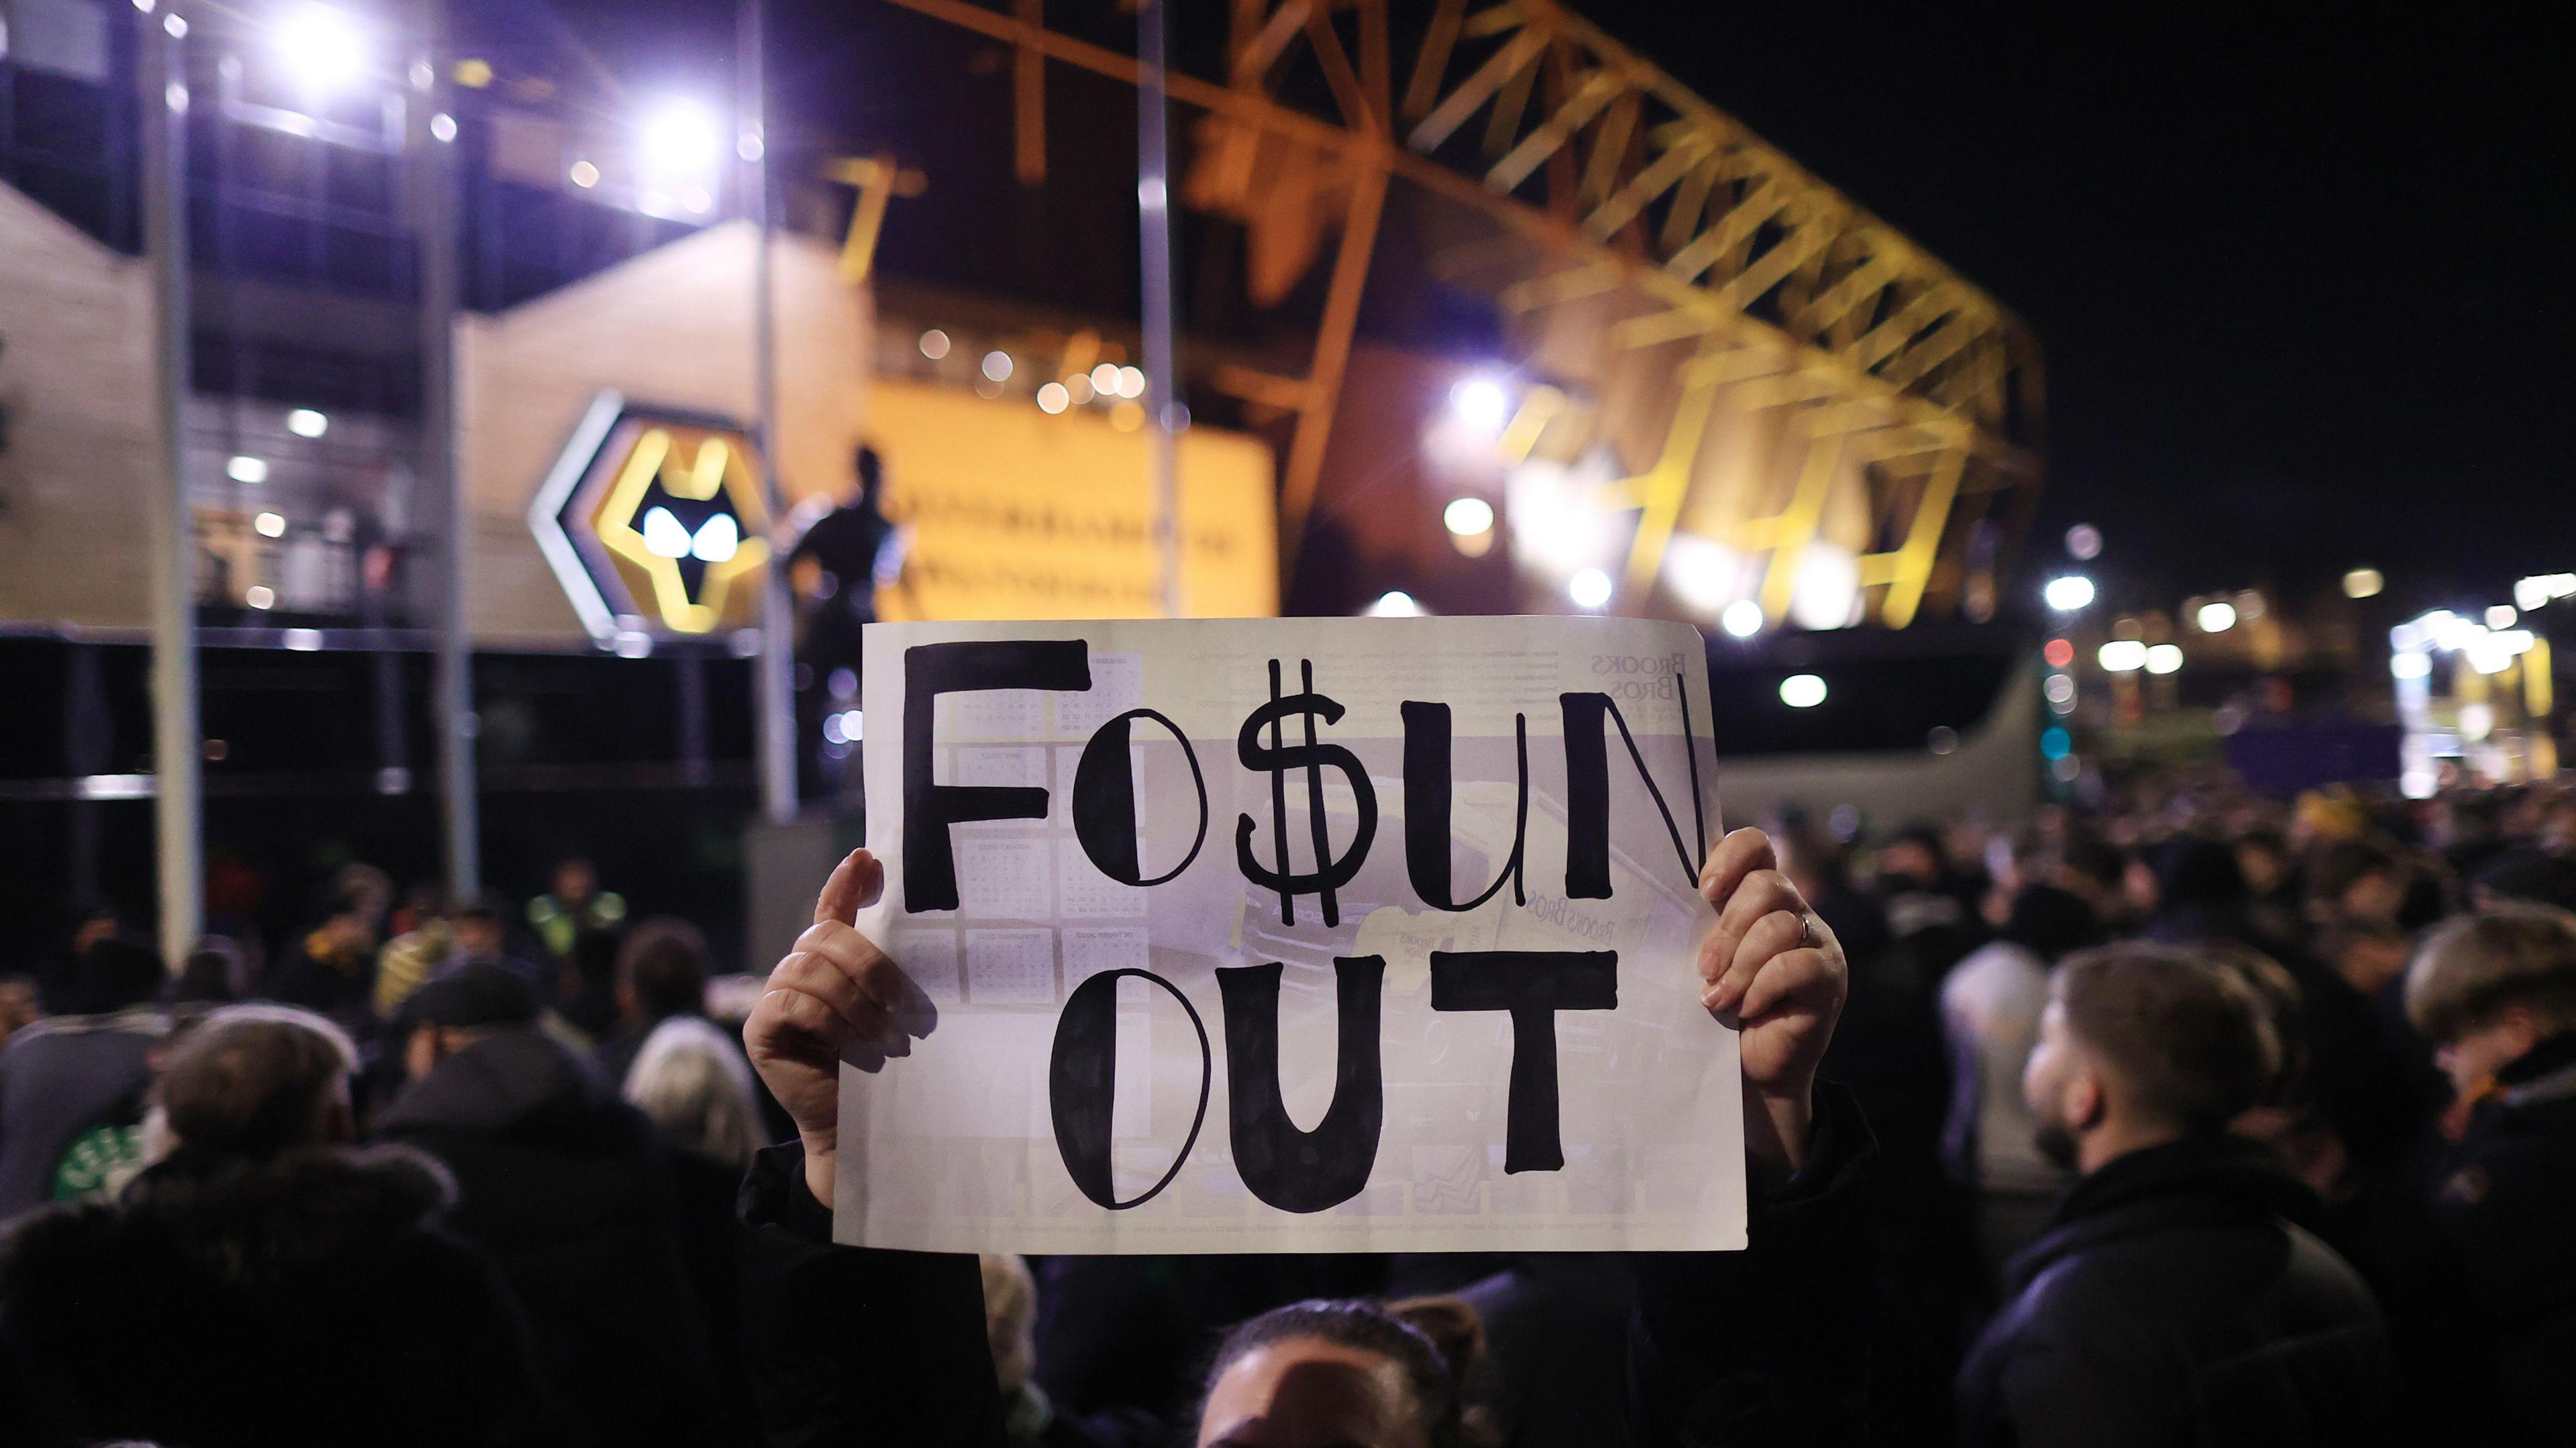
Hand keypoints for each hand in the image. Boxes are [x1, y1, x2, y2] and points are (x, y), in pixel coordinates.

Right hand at [743, 849, 914, 1207]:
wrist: (859, 1125)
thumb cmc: (882, 1065)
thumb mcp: (892, 1008)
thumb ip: (890, 965)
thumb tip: (908, 922)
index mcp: (830, 960)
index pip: (832, 907)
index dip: (845, 881)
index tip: (867, 857)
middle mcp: (797, 969)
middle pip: (825, 935)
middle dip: (870, 965)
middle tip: (903, 1005)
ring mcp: (774, 996)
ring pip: (811, 969)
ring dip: (854, 1002)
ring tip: (883, 1035)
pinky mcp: (760, 1028)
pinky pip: (792, 1002)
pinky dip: (828, 1019)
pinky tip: (850, 1044)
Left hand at [1695, 828, 1848, 1181]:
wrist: (1749, 1069)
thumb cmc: (1717, 1009)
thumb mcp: (1703, 961)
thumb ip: (1697, 927)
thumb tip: (1657, 904)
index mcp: (1758, 895)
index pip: (1756, 846)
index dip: (1731, 857)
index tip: (1704, 890)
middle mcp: (1794, 909)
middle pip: (1767, 885)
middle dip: (1727, 929)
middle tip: (1704, 968)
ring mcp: (1817, 941)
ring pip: (1779, 926)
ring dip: (1740, 964)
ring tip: (1717, 997)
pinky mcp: (1829, 976)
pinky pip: (1797, 965)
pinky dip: (1763, 987)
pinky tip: (1746, 1008)